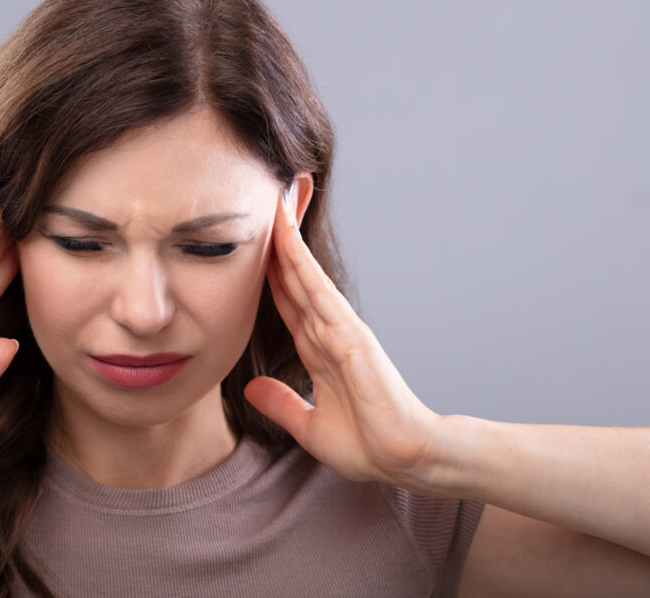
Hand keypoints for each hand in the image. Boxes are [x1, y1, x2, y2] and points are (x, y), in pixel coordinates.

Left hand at [244, 193, 440, 485]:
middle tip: (263, 193)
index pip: (284, 297)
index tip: (247, 239)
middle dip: (277, 235)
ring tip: (274, 194)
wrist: (406, 460)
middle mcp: (326, 329)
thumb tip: (251, 389)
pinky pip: (317, 290)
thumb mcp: (309, 426)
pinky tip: (283, 235)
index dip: (265, 267)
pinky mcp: (350, 334)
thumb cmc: (368, 446)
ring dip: (287, 233)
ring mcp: (339, 327)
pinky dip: (299, 260)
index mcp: (316, 347)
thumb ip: (281, 403)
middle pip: (292, 273)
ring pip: (303, 270)